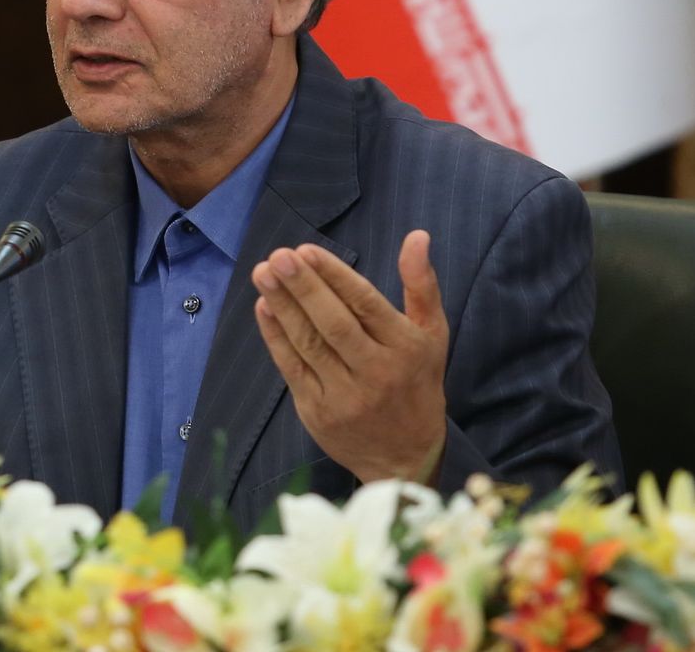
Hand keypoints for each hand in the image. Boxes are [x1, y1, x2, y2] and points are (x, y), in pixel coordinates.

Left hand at [251, 230, 447, 483]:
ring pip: (308, 344)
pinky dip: (275, 337)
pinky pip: (292, 368)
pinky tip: (264, 307)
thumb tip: (416, 235)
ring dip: (283, 306)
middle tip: (279, 257)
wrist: (404, 458)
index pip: (366, 305)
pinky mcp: (317, 411)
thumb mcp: (432, 334)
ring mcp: (345, 395)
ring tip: (263, 273)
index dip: (335, 276)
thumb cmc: (417, 384)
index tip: (307, 250)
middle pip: (334, 324)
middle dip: (304, 288)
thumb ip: (421, 284)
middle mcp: (376, 372)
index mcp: (406, 348)